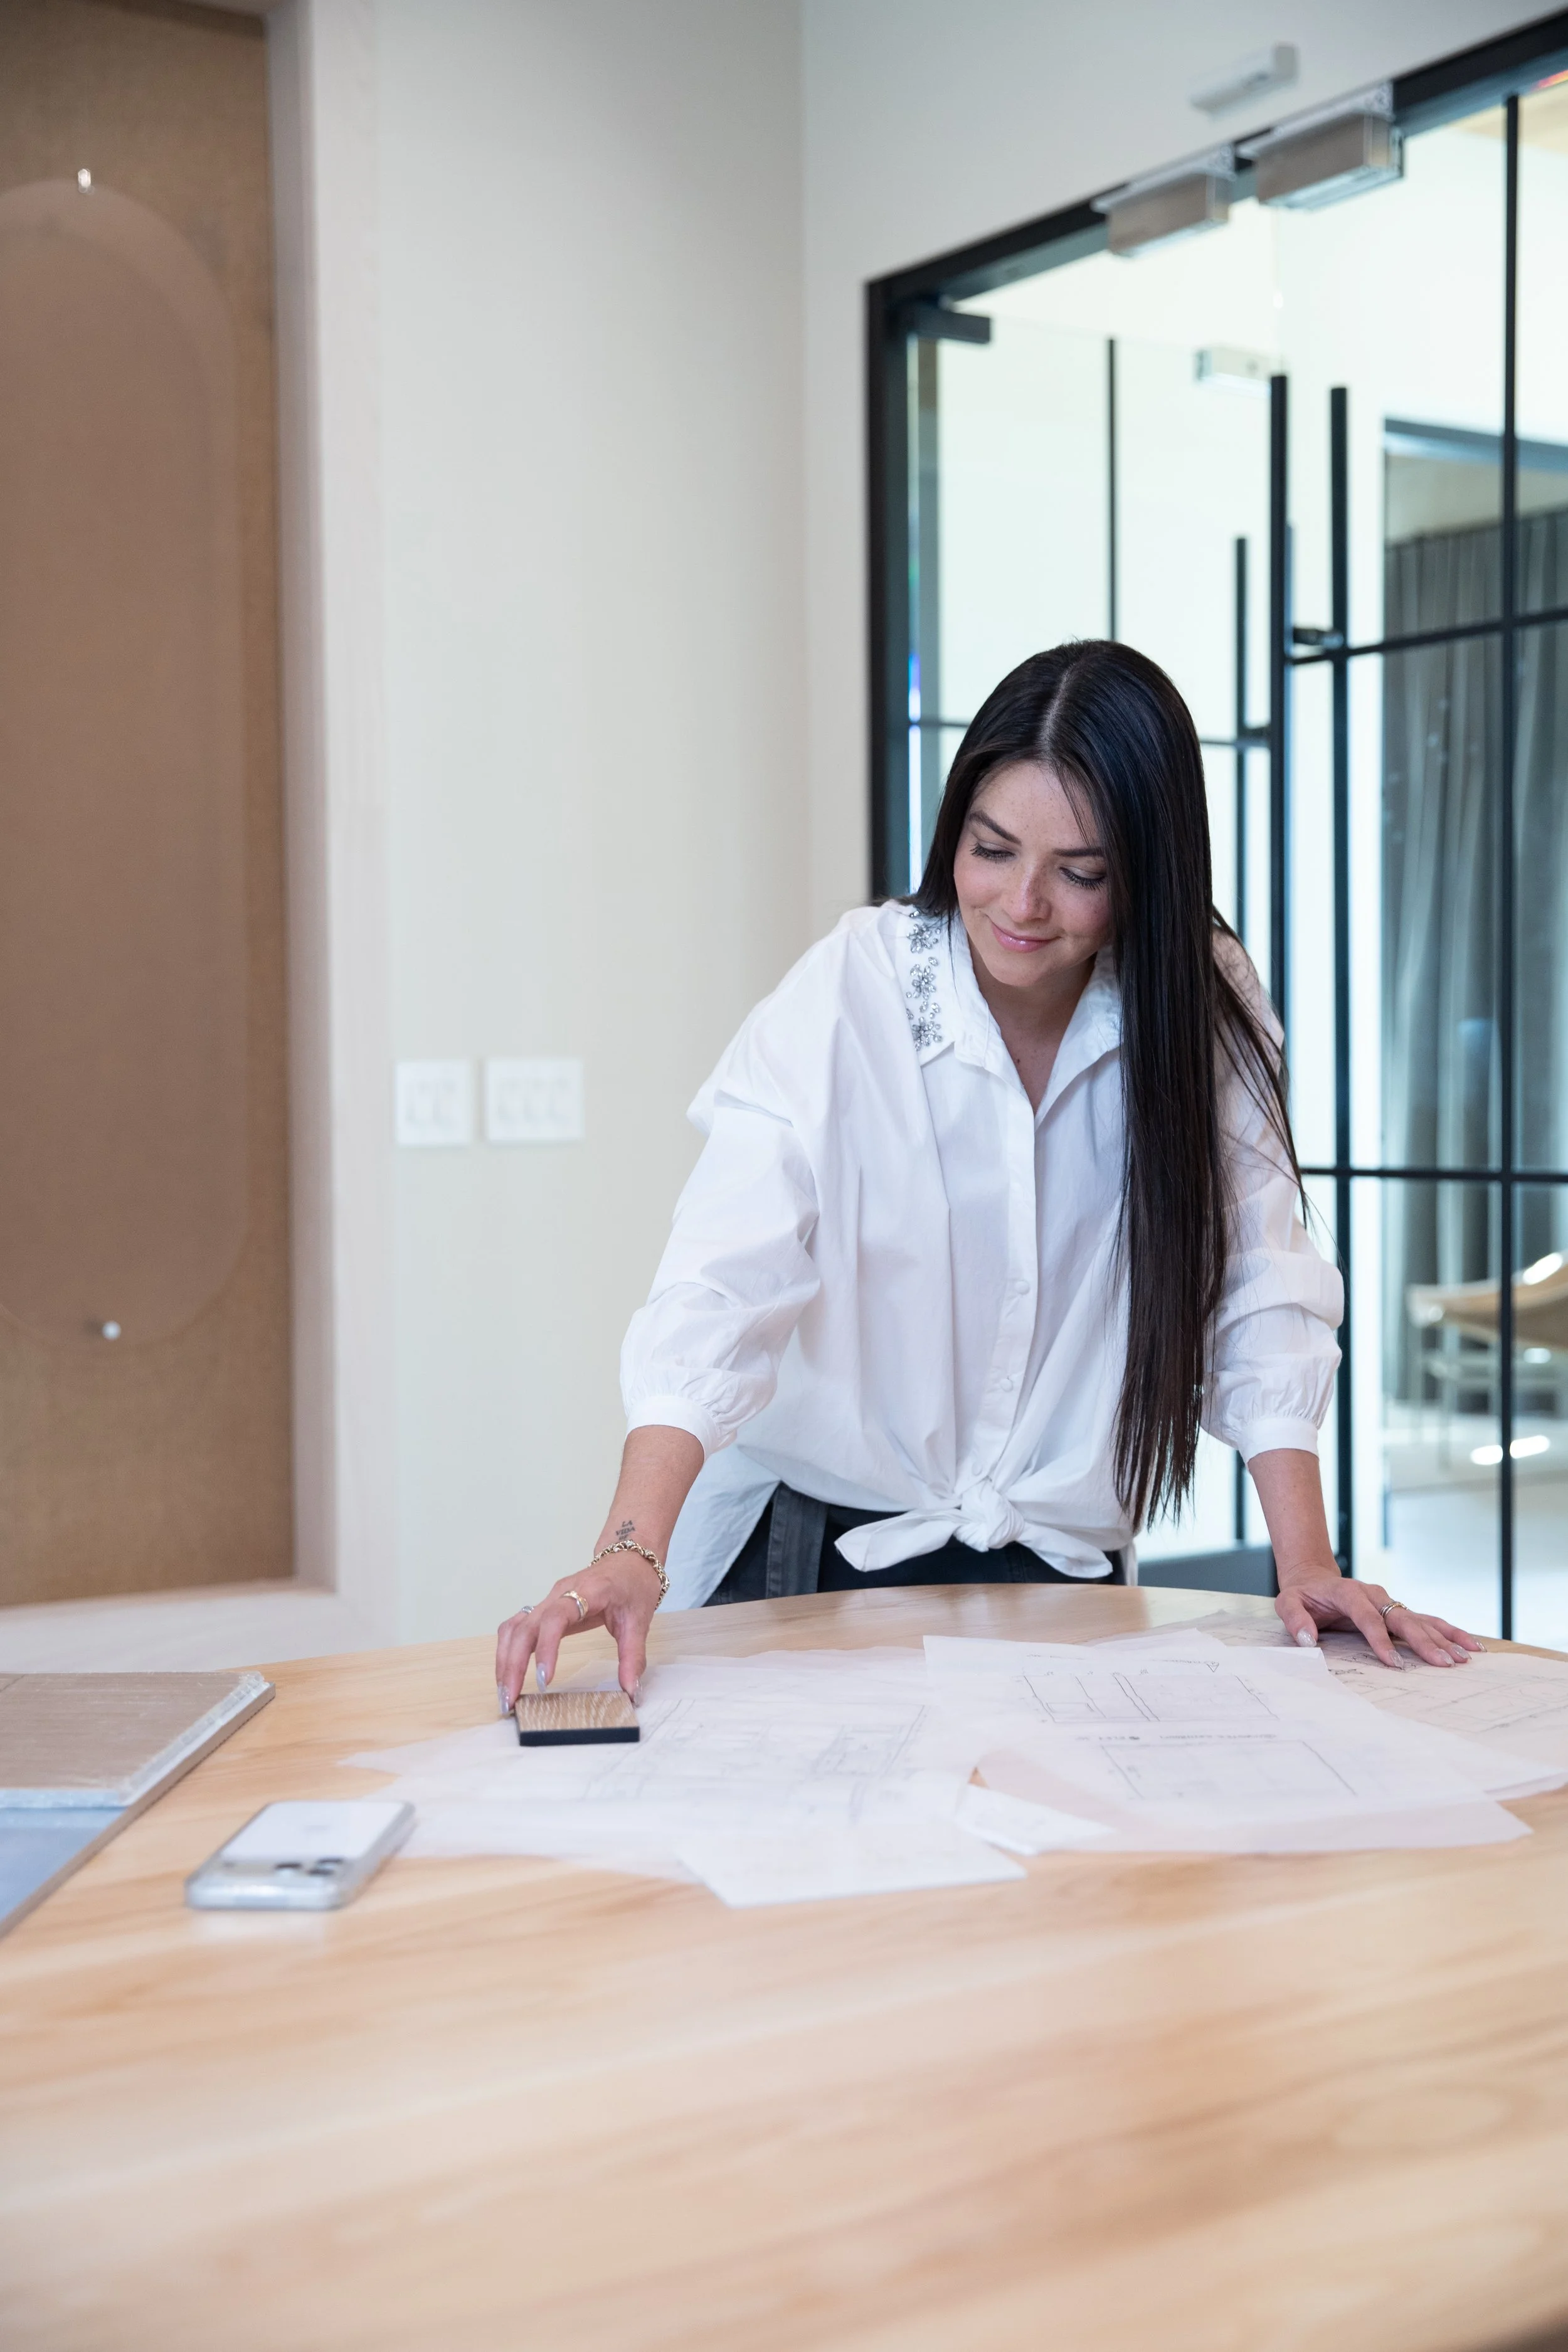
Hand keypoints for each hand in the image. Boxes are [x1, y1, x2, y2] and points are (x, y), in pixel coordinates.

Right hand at [495, 1553, 662, 1707]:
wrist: (627, 1560)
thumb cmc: (633, 1585)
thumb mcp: (640, 1621)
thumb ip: (633, 1656)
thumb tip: (631, 1691)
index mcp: (586, 1592)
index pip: (556, 1618)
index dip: (546, 1648)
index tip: (544, 1679)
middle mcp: (559, 1594)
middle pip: (525, 1627)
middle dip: (513, 1664)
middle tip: (510, 1699)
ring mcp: (548, 1601)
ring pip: (514, 1628)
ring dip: (505, 1660)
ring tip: (504, 1693)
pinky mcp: (544, 1609)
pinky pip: (517, 1628)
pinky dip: (508, 1651)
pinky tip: (508, 1674)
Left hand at [1275, 1572, 1483, 1669]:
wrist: (1313, 1579)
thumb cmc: (1302, 1595)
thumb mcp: (1287, 1603)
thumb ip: (1295, 1620)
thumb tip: (1309, 1640)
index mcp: (1349, 1593)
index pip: (1367, 1617)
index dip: (1380, 1639)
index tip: (1393, 1663)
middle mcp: (1375, 1595)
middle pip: (1402, 1619)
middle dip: (1424, 1642)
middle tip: (1444, 1664)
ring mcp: (1389, 1601)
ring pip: (1421, 1619)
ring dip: (1444, 1638)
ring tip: (1466, 1656)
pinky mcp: (1397, 1610)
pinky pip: (1426, 1621)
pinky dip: (1449, 1632)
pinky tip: (1470, 1644)